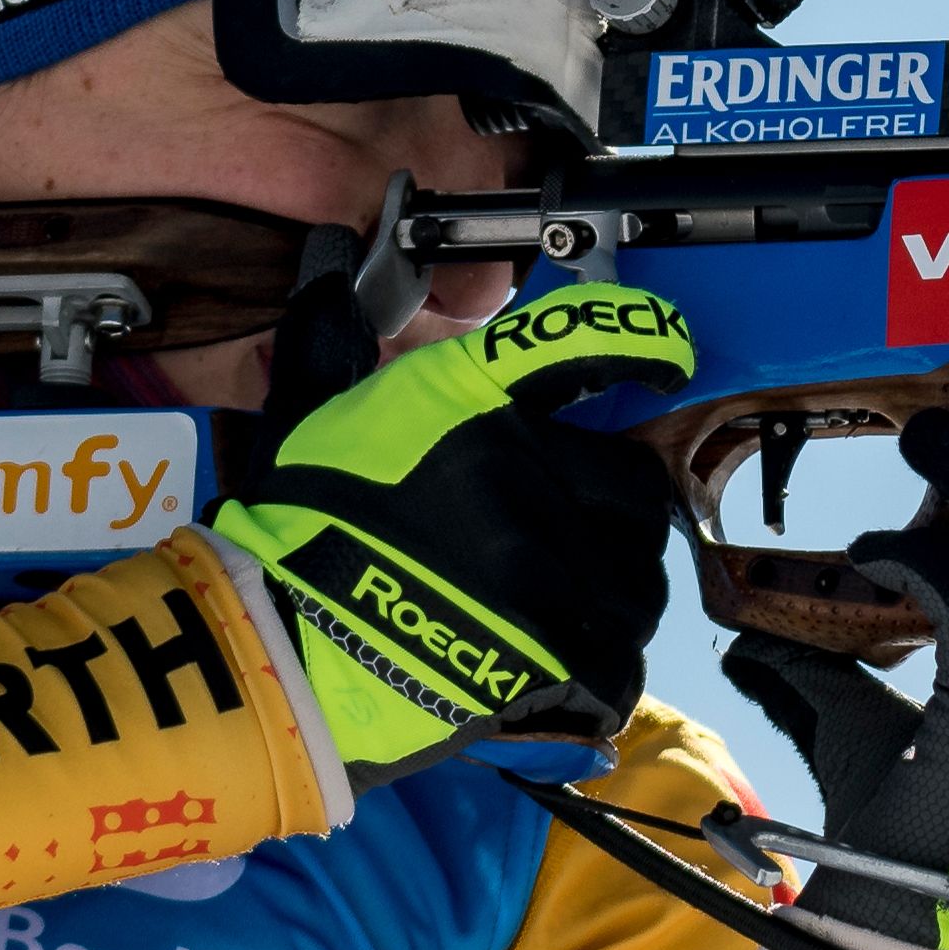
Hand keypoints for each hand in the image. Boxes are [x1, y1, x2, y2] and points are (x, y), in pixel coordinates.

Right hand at [210, 283, 697, 779]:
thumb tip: (334, 281)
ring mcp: (551, 566)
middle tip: (576, 535)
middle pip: (638, 486)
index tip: (669, 354)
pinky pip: (621, 659)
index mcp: (471, 402)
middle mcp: (527, 474)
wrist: (278, 645)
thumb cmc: (290, 530)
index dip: (644, 337)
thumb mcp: (309, 414)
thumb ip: (334, 346)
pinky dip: (599, 668)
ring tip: (559, 608)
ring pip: (641, 579)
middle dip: (616, 514)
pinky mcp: (557, 652)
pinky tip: (559, 667)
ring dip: (612, 594)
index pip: (586, 338)